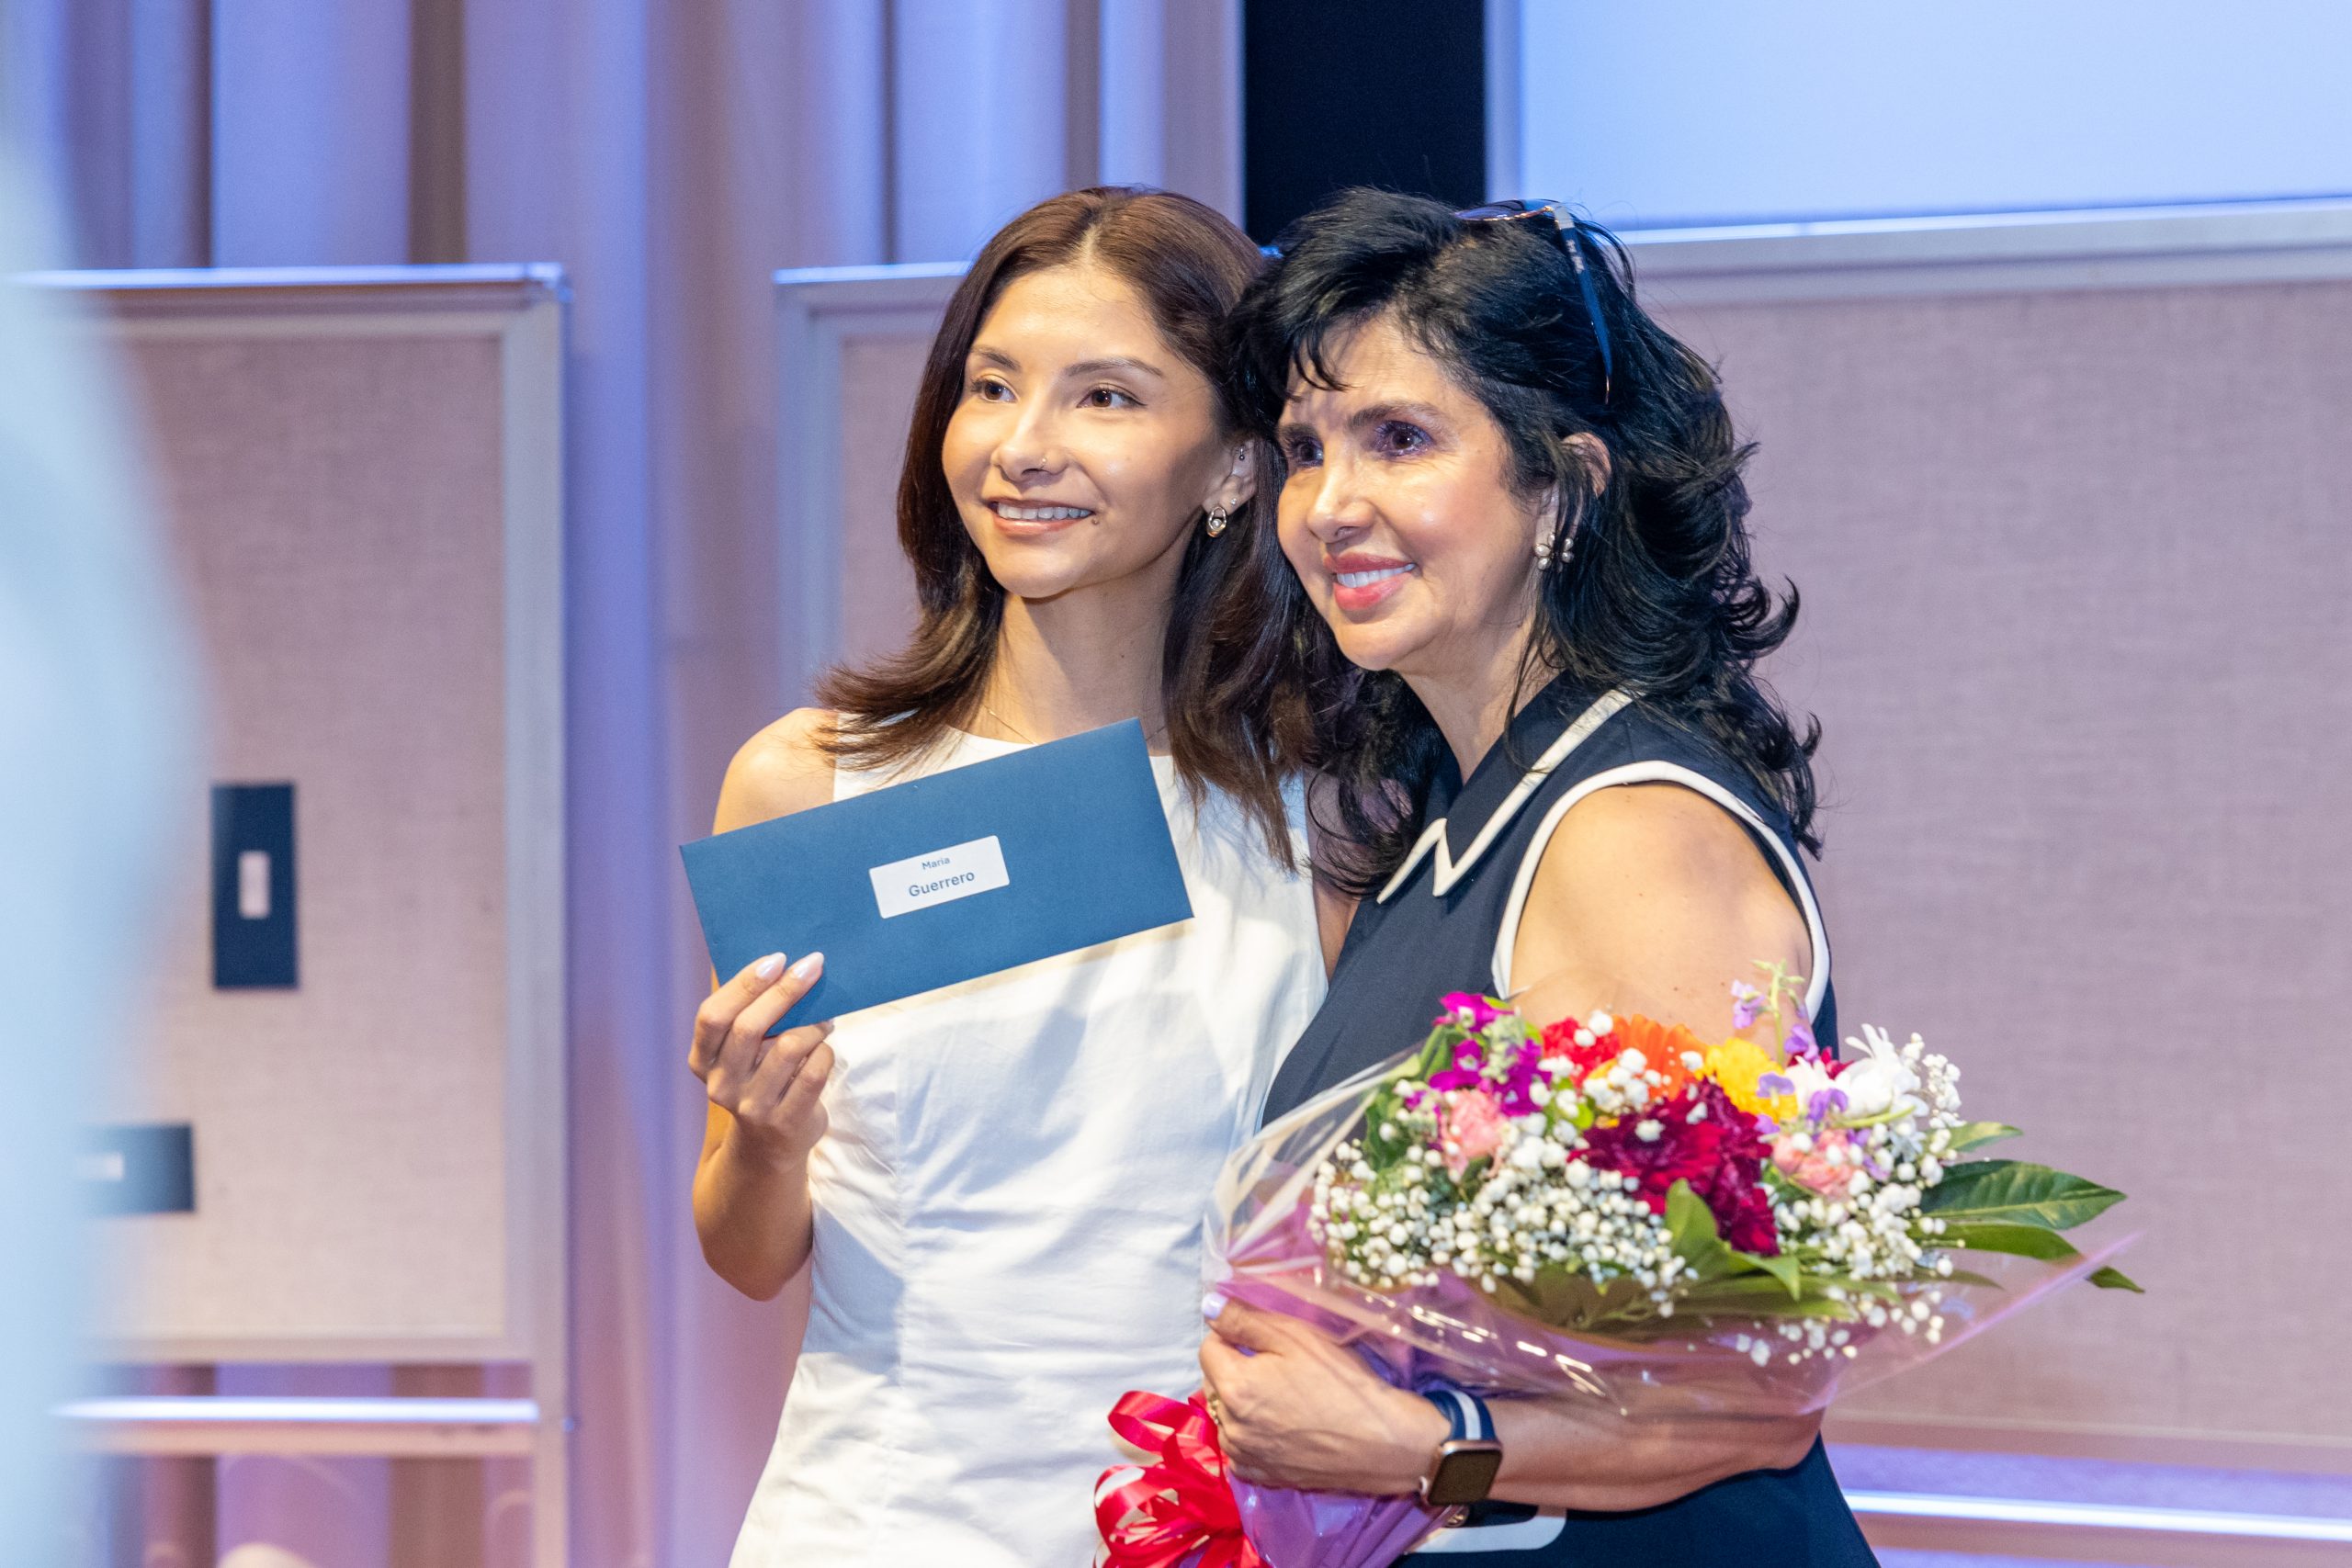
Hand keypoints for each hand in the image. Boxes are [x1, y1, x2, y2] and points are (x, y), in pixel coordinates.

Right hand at [689, 952, 835, 1166]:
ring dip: (813, 1025)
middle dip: (785, 990)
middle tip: (812, 966)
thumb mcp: (741, 1053)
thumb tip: (780, 963)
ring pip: (789, 1047)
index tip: (776, 959)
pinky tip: (825, 1049)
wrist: (769, 1146)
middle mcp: (721, 1084)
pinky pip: (814, 1072)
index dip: (743, 984)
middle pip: (749, 1027)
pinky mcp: (785, 1121)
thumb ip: (748, 1014)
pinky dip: (825, 1053)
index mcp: (702, 1060)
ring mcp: (752, 1106)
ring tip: (823, 1019)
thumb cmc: (759, 1080)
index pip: (713, 1016)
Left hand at [1197, 1297, 1448, 1494]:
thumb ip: (1245, 1320)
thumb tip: (1208, 1307)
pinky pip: (1239, 1447)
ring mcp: (1244, 1455)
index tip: (1262, 1339)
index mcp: (1235, 1387)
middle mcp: (1230, 1426)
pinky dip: (1250, 1433)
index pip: (1208, 1348)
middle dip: (1233, 1368)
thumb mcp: (1296, 1338)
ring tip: (1280, 1396)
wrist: (1381, 1442)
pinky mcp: (1261, 1475)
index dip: (1232, 1336)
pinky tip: (1280, 1426)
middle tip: (1275, 1366)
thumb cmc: (1341, 1382)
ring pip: (1225, 1416)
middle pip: (1213, 1383)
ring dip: (1239, 1402)